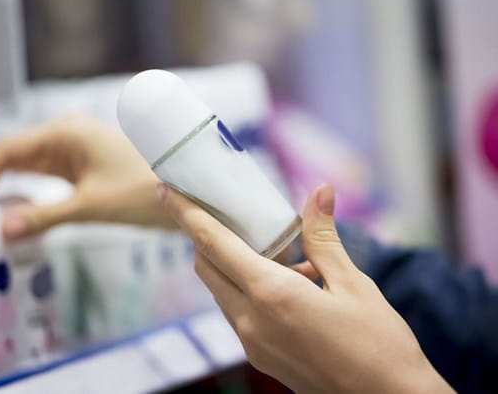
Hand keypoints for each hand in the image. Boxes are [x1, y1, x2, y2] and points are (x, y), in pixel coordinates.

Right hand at [0, 114, 173, 239]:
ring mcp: (79, 148)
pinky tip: (17, 207)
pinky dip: (30, 190)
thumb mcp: (92, 206)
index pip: (9, 150)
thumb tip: (2, 230)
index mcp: (68, 132)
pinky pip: (49, 175)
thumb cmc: (147, 190)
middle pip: (15, 155)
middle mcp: (70, 133)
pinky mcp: (87, 164)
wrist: (191, 190)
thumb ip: (45, 216)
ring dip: (7, 186)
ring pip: (31, 166)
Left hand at [158, 183, 453, 393]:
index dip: (188, 214)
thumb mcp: (353, 283)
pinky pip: (238, 312)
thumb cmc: (379, 345)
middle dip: (204, 235)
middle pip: (208, 267)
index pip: (214, 244)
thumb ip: (323, 237)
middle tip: (218, 209)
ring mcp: (252, 343)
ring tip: (271, 246)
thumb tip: (320, 192)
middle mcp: (250, 321)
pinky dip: (246, 287)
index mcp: (271, 295)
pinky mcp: (261, 357)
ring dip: (229, 262)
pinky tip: (287, 279)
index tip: (169, 191)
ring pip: (221, 290)